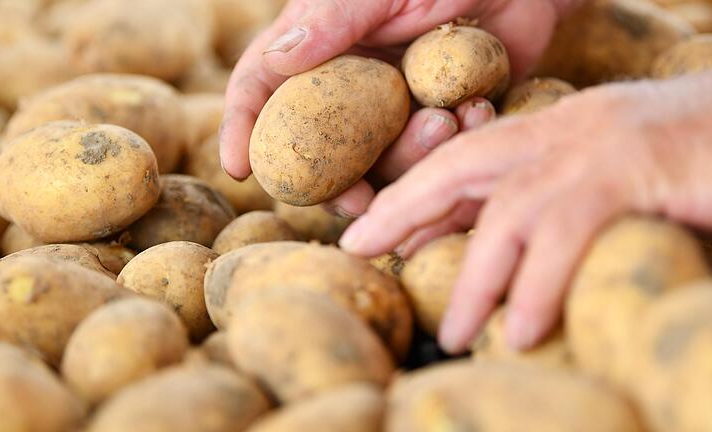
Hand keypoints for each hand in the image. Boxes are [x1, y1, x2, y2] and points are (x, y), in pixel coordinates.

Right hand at [220, 0, 578, 216]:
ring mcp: (394, 107)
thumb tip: (277, 59)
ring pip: (378, 162)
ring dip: (409, 155)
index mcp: (321, 46)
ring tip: (447, 119)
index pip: (262, 87)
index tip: (236, 166)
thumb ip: (333, 21)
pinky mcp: (438, 121)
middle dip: (335, 181)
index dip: (242, 127)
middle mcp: (350, 83)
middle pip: (317, 147)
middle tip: (357, 200)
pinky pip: (430, 157)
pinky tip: (475, 112)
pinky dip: (451, 145)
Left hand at [339, 67, 711, 352]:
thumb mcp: (616, 173)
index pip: (467, 156)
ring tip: (455, 332)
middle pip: (462, 166)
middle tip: (364, 252)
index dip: (416, 193)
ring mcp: (598, 145)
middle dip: (406, 209)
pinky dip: (540, 286)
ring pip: (508, 212)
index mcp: (559, 127)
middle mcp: (567, 128)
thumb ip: (560, 199)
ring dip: (475, 277)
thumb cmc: (702, 157)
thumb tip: (513, 249)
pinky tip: (525, 330)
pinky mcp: (635, 170)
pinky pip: (567, 233)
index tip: (377, 229)